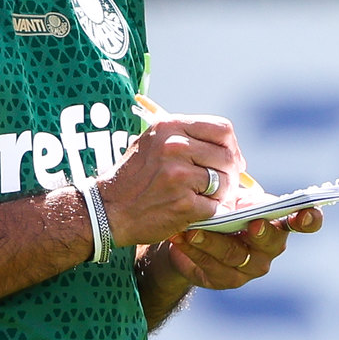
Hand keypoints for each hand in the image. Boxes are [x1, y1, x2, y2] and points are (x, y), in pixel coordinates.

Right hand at [98, 111, 246, 246]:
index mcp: (170, 127)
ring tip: (202, 197)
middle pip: (227, 156)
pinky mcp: (184, 203)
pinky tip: (193, 211)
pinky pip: (215, 206)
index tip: (229, 160)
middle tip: (222, 185)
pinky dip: (209, 211)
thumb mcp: (153, 143)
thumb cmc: (134, 177)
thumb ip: (187, 138)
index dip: (231, 146)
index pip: (222, 129)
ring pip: (224, 182)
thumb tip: (230, 148)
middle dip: (229, 173)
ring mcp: (179, 176)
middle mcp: (174, 147)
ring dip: (219, 194)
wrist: (107, 210)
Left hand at [166, 208, 323, 288]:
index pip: (305, 222)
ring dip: (213, 241)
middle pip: (272, 242)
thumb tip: (247, 191)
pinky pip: (211, 266)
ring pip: (235, 255)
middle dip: (261, 232)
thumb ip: (244, 197)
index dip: (310, 219)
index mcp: (279, 222)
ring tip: (194, 229)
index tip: (306, 213)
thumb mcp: (233, 197)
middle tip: (252, 223)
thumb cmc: (220, 208)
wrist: (190, 236)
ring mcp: (250, 266)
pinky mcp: (226, 279)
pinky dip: (195, 251)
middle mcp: (271, 247)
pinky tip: (181, 238)